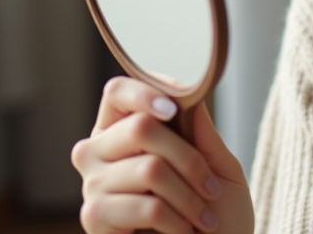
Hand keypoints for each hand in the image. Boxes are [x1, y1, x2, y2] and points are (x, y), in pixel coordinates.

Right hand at [72, 77, 253, 233]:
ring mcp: (92, 185)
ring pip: (150, 168)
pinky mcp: (94, 218)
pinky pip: (147, 206)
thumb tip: (189, 95)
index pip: (118, 93)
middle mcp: (97, 153)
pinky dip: (177, 220)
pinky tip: (183, 231)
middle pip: (139, 127)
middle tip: (210, 187)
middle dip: (188, 158)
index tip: (175, 106)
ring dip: (189, 196)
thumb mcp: (220, 168)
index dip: (144, 92)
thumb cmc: (215, 214)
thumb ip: (203, 134)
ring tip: (202, 216)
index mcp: (123, 131)